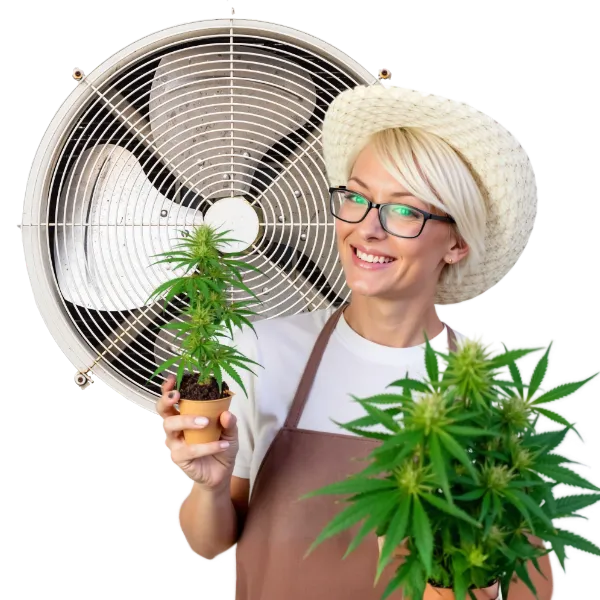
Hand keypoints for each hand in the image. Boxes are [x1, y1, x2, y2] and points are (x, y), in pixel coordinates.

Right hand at [157, 374, 238, 491]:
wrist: (221, 473)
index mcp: (184, 414)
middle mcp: (176, 427)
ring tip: (205, 422)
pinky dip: (208, 446)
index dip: (168, 388)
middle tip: (178, 395)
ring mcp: (175, 442)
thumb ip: (230, 422)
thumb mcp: (230, 431)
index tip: (172, 378)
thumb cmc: (221, 445)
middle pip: (162, 410)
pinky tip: (223, 445)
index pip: (172, 399)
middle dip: (166, 400)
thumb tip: (226, 414)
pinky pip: (191, 449)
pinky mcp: (179, 458)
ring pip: (171, 427)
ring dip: (187, 421)